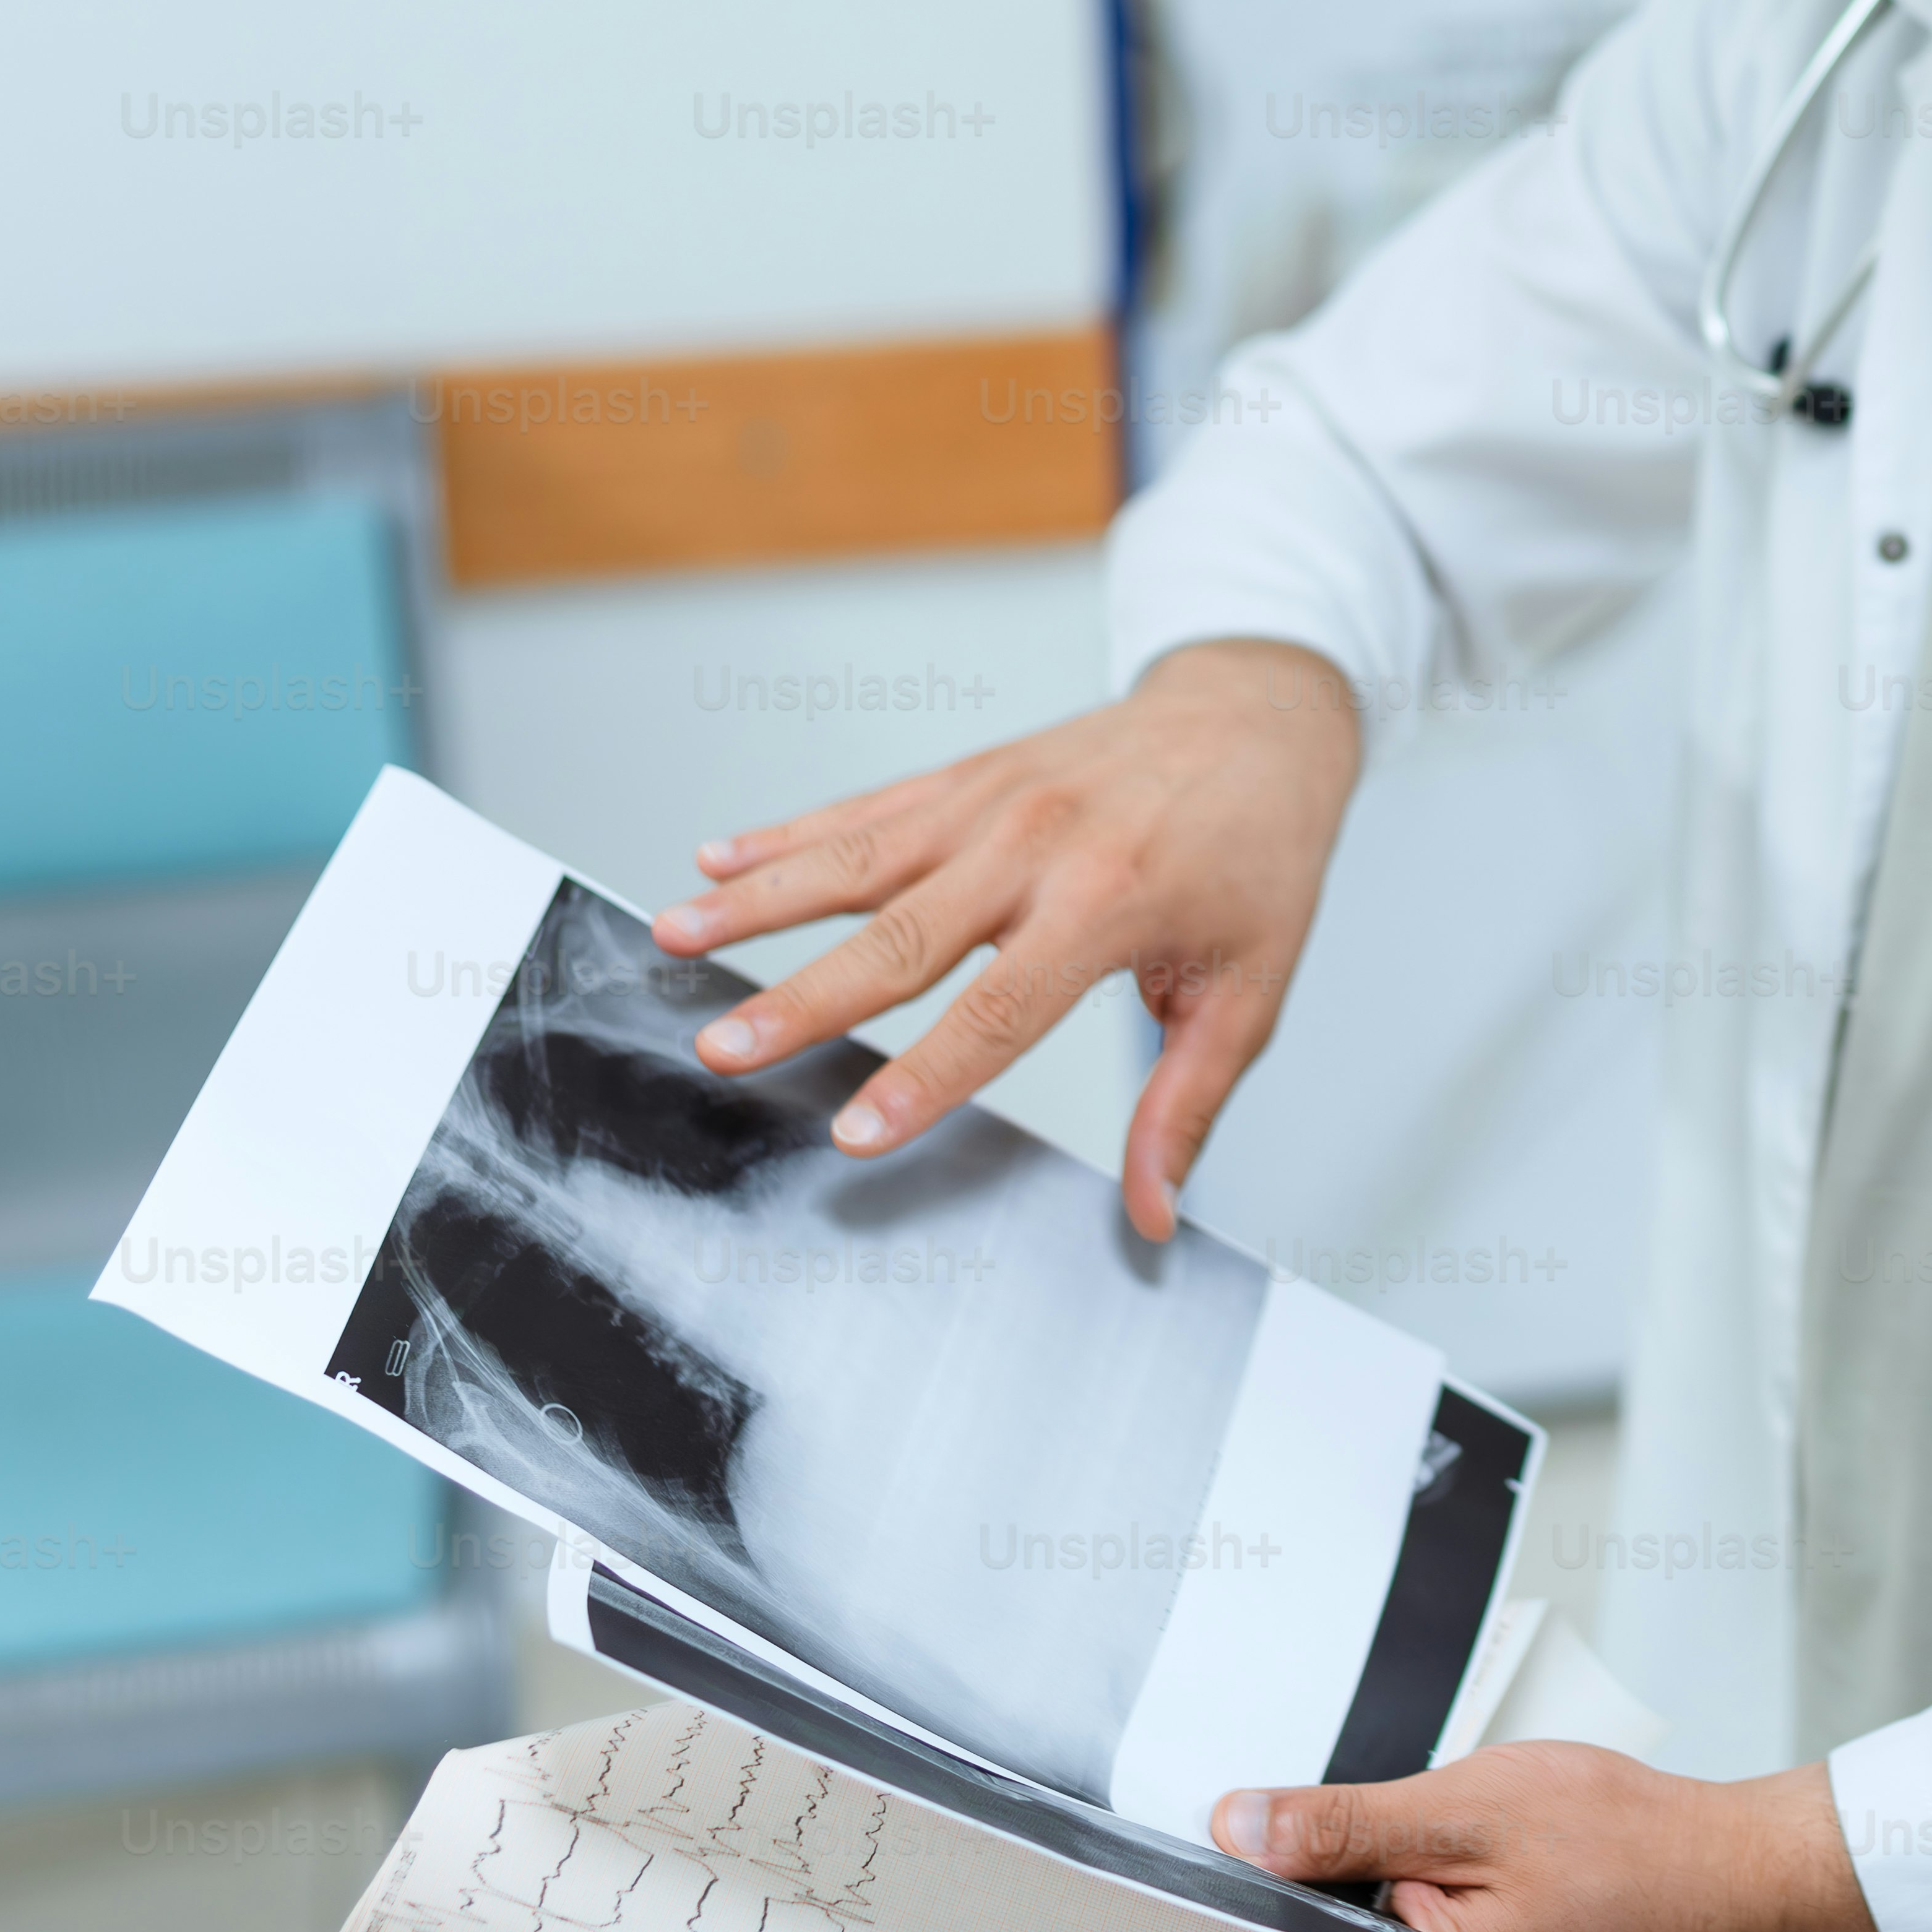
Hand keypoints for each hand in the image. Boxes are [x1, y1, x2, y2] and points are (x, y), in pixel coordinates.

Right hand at [655, 637, 1362, 1237]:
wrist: (1258, 719)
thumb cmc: (1257, 856)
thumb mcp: (1251, 987)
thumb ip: (1189, 1103)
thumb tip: (1153, 1213)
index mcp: (1109, 906)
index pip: (1001, 1010)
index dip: (926, 1077)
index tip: (856, 1132)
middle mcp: (1038, 847)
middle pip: (904, 938)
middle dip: (805, 997)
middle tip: (723, 1048)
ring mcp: (994, 802)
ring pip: (858, 859)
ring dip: (760, 902)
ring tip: (672, 935)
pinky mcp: (970, 775)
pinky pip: (866, 808)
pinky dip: (787, 834)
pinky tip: (715, 860)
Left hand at [1211, 1749, 1876, 1931]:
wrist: (1720, 1874)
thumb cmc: (1626, 1852)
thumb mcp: (1470, 1812)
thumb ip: (1344, 1825)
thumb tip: (1237, 1828)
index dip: (1203, 1917)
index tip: (1153, 1864)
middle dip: (1250, 1891)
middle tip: (1222, 1815)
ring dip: (1305, 1883)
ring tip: (1288, 1819)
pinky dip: (1349, 1886)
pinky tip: (1355, 1839)